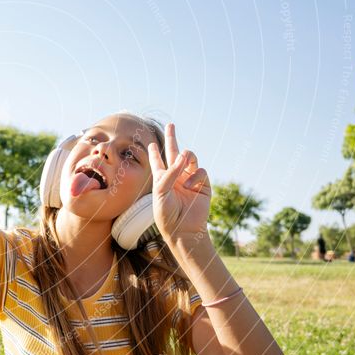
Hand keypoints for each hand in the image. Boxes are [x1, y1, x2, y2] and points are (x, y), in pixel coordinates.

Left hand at [146, 122, 210, 241]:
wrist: (183, 229)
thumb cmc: (167, 213)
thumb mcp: (161, 192)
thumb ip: (169, 173)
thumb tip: (183, 155)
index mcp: (161, 179)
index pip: (157, 162)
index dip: (154, 153)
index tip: (151, 144)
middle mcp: (175, 177)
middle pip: (173, 153)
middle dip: (172, 138)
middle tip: (170, 125)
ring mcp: (189, 180)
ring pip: (189, 158)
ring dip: (186, 156)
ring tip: (182, 161)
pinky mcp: (203, 185)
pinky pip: (200, 171)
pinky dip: (195, 176)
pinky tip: (189, 185)